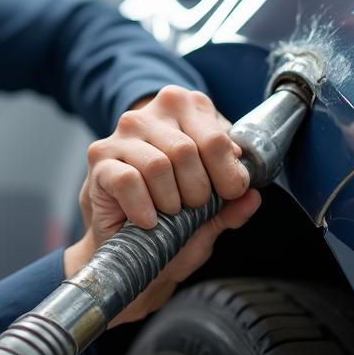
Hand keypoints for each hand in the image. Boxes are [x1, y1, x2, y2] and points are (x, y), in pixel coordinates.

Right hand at [64, 85, 260, 324]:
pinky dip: (144, 208)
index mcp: (185, 108)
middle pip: (187, 150)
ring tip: (169, 212)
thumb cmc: (172, 221)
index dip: (228, 174)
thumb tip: (253, 196)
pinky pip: (130, 180)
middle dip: (198, 191)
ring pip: (158, 165)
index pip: (216, 138)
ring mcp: (122, 135)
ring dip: (170, 201)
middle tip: (193, 208)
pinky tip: (148, 220)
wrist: (129, 246)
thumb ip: (233, 203)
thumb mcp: (212, 212)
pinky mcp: (100, 159)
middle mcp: (150, 113)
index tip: (228, 194)